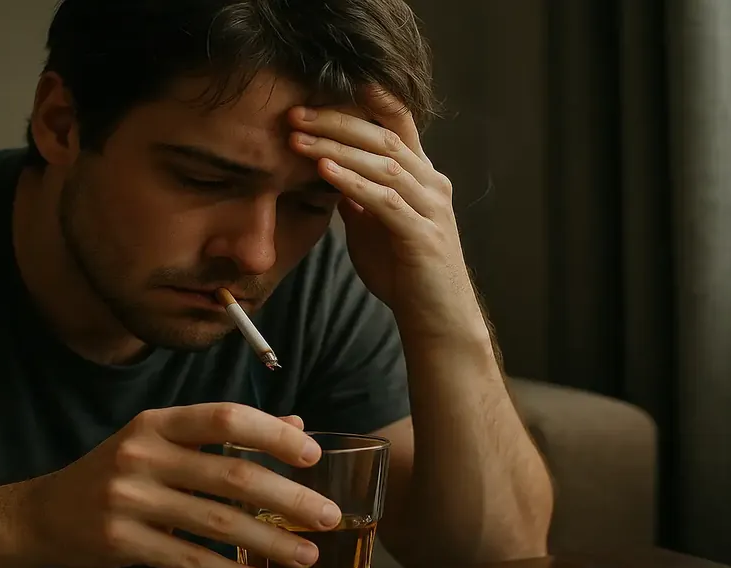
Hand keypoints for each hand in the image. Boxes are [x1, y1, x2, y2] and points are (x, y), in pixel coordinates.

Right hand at [16, 403, 341, 567]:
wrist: (43, 514)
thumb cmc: (116, 473)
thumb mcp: (160, 442)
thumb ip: (222, 434)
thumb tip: (296, 425)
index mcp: (157, 423)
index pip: (224, 417)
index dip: (271, 434)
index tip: (312, 455)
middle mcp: (142, 454)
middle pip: (230, 474)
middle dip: (287, 497)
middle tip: (328, 515)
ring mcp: (129, 498)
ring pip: (216, 521)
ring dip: (269, 540)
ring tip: (307, 554)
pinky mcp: (121, 541)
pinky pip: (189, 560)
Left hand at [288, 88, 484, 340]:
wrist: (435, 319)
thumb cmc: (403, 272)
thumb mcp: (372, 226)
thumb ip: (357, 196)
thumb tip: (328, 168)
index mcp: (421, 176)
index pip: (398, 123)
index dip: (367, 98)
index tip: (324, 84)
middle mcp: (431, 183)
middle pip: (383, 137)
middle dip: (336, 121)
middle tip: (295, 113)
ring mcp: (431, 208)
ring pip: (383, 163)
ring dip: (336, 147)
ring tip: (298, 138)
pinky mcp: (423, 235)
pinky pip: (386, 201)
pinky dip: (353, 182)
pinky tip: (325, 172)